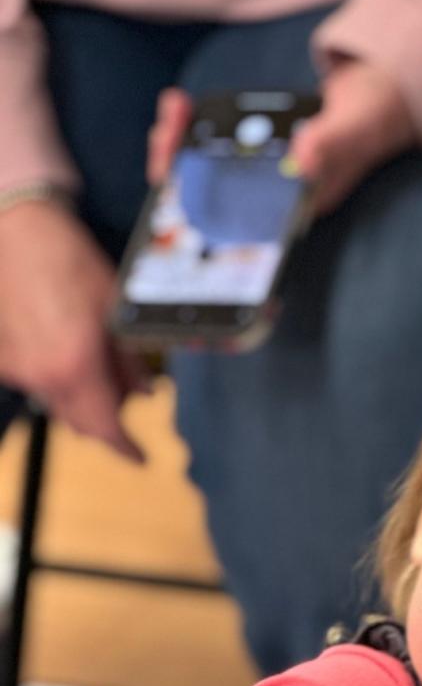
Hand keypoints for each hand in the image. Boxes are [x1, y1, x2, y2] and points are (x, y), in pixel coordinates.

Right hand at [0, 201, 148, 460]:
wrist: (15, 228)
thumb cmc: (71, 261)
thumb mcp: (115, 309)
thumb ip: (130, 360)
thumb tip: (144, 394)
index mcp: (76, 366)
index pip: (104, 426)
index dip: (125, 448)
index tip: (140, 458)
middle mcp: (41, 376)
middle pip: (79, 423)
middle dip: (106, 419)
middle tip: (125, 394)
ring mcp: (16, 368)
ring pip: (56, 404)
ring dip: (81, 398)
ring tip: (96, 362)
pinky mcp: (2, 357)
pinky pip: (35, 383)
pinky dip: (56, 378)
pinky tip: (66, 347)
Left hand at [150, 64, 413, 218]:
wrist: (375, 101)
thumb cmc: (370, 120)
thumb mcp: (354, 130)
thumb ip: (331, 146)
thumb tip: (302, 163)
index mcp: (295, 208)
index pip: (245, 231)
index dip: (207, 228)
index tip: (179, 203)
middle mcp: (274, 199)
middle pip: (214, 205)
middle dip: (181, 178)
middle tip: (165, 142)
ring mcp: (262, 178)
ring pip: (206, 176)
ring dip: (180, 148)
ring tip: (173, 111)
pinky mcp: (254, 155)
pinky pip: (211, 149)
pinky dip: (191, 128)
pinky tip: (181, 106)